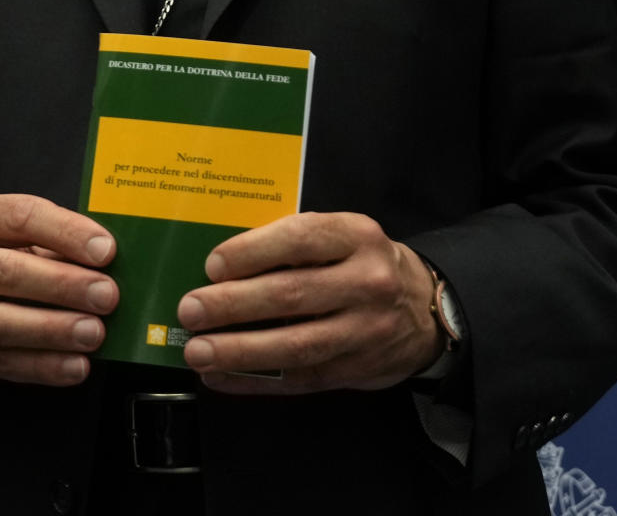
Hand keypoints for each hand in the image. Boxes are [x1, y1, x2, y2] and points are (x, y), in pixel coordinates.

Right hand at [0, 193, 117, 384]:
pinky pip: (4, 363)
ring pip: (3, 322)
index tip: (106, 250)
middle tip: (107, 296)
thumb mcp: (14, 232)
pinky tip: (76, 366)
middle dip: (64, 286)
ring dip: (55, 330)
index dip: (66, 233)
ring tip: (94, 333)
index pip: (21, 217)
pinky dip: (44, 366)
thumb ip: (55, 239)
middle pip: (10, 272)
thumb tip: (108, 258)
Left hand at [177, 211, 442, 394]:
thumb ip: (294, 243)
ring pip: (294, 346)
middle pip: (291, 295)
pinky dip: (253, 381)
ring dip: (238, 351)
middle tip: (191, 310)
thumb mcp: (342, 235)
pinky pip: (298, 380)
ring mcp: (363, 331)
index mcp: (357, 236)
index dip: (253, 252)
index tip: (213, 265)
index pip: (300, 239)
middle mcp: (366, 282)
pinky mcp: (355, 371)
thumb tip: (221, 265)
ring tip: (198, 351)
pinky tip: (220, 378)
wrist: (425, 308)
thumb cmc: (362, 261)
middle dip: (234, 305)